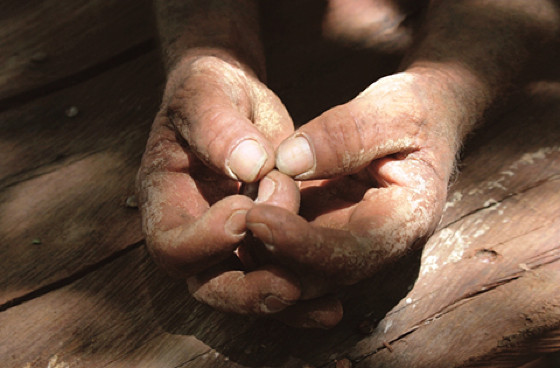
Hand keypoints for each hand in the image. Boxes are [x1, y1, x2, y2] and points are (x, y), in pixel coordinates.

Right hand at [136, 56, 301, 314]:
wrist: (229, 98)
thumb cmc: (210, 90)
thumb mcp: (206, 93)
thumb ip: (218, 127)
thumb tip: (251, 165)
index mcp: (165, 199)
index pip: (173, 244)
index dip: (207, 239)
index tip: (246, 209)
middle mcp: (192, 231)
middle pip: (208, 284)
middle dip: (248, 290)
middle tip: (289, 286)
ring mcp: (225, 243)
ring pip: (246, 290)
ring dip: (283, 300)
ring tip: (326, 305)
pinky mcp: (258, 242)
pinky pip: (274, 275)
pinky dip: (303, 294)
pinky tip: (334, 304)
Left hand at [246, 70, 460, 321]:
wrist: (424, 118)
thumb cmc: (415, 109)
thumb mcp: (394, 107)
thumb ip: (347, 133)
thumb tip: (288, 160)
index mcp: (407, 221)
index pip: (350, 253)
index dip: (300, 244)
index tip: (255, 218)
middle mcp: (378, 247)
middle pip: (318, 278)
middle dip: (269, 260)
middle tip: (227, 225)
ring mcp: (350, 243)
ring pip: (298, 273)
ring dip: (258, 256)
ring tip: (223, 221)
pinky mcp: (328, 231)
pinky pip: (290, 250)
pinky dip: (260, 241)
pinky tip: (233, 218)